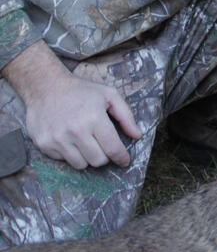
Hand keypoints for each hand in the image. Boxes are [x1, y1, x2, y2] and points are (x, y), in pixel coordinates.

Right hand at [2, 40, 141, 169]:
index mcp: (94, 118)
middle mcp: (75, 131)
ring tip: (85, 141)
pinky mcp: (44, 145)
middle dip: (104, 155)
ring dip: (87, 156)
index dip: (122, 158)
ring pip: (81, 165)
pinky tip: (69, 139)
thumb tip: (137, 135)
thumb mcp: (109, 95)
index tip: (124, 161)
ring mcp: (58, 139)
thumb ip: (126, 116)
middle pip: (98, 161)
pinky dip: (70, 154)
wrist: (46, 86)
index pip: (113, 149)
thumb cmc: (81, 90)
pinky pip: (63, 160)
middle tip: (102, 145)